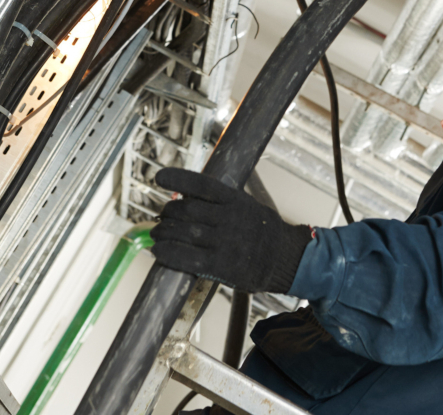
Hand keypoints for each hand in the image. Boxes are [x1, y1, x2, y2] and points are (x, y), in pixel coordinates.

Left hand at [151, 168, 311, 293]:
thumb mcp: (249, 205)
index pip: (202, 185)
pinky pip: (186, 257)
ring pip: (183, 232)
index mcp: (236, 200)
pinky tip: (158, 251)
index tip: (159, 177)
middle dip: (167, 212)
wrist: (284, 257)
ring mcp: (224, 242)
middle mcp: (229, 218)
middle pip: (186, 210)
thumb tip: (190, 195)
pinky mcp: (220, 265)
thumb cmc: (264, 230)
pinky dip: (168, 253)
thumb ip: (223, 201)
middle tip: (162, 215)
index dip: (178, 179)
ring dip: (163, 232)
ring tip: (157, 233)